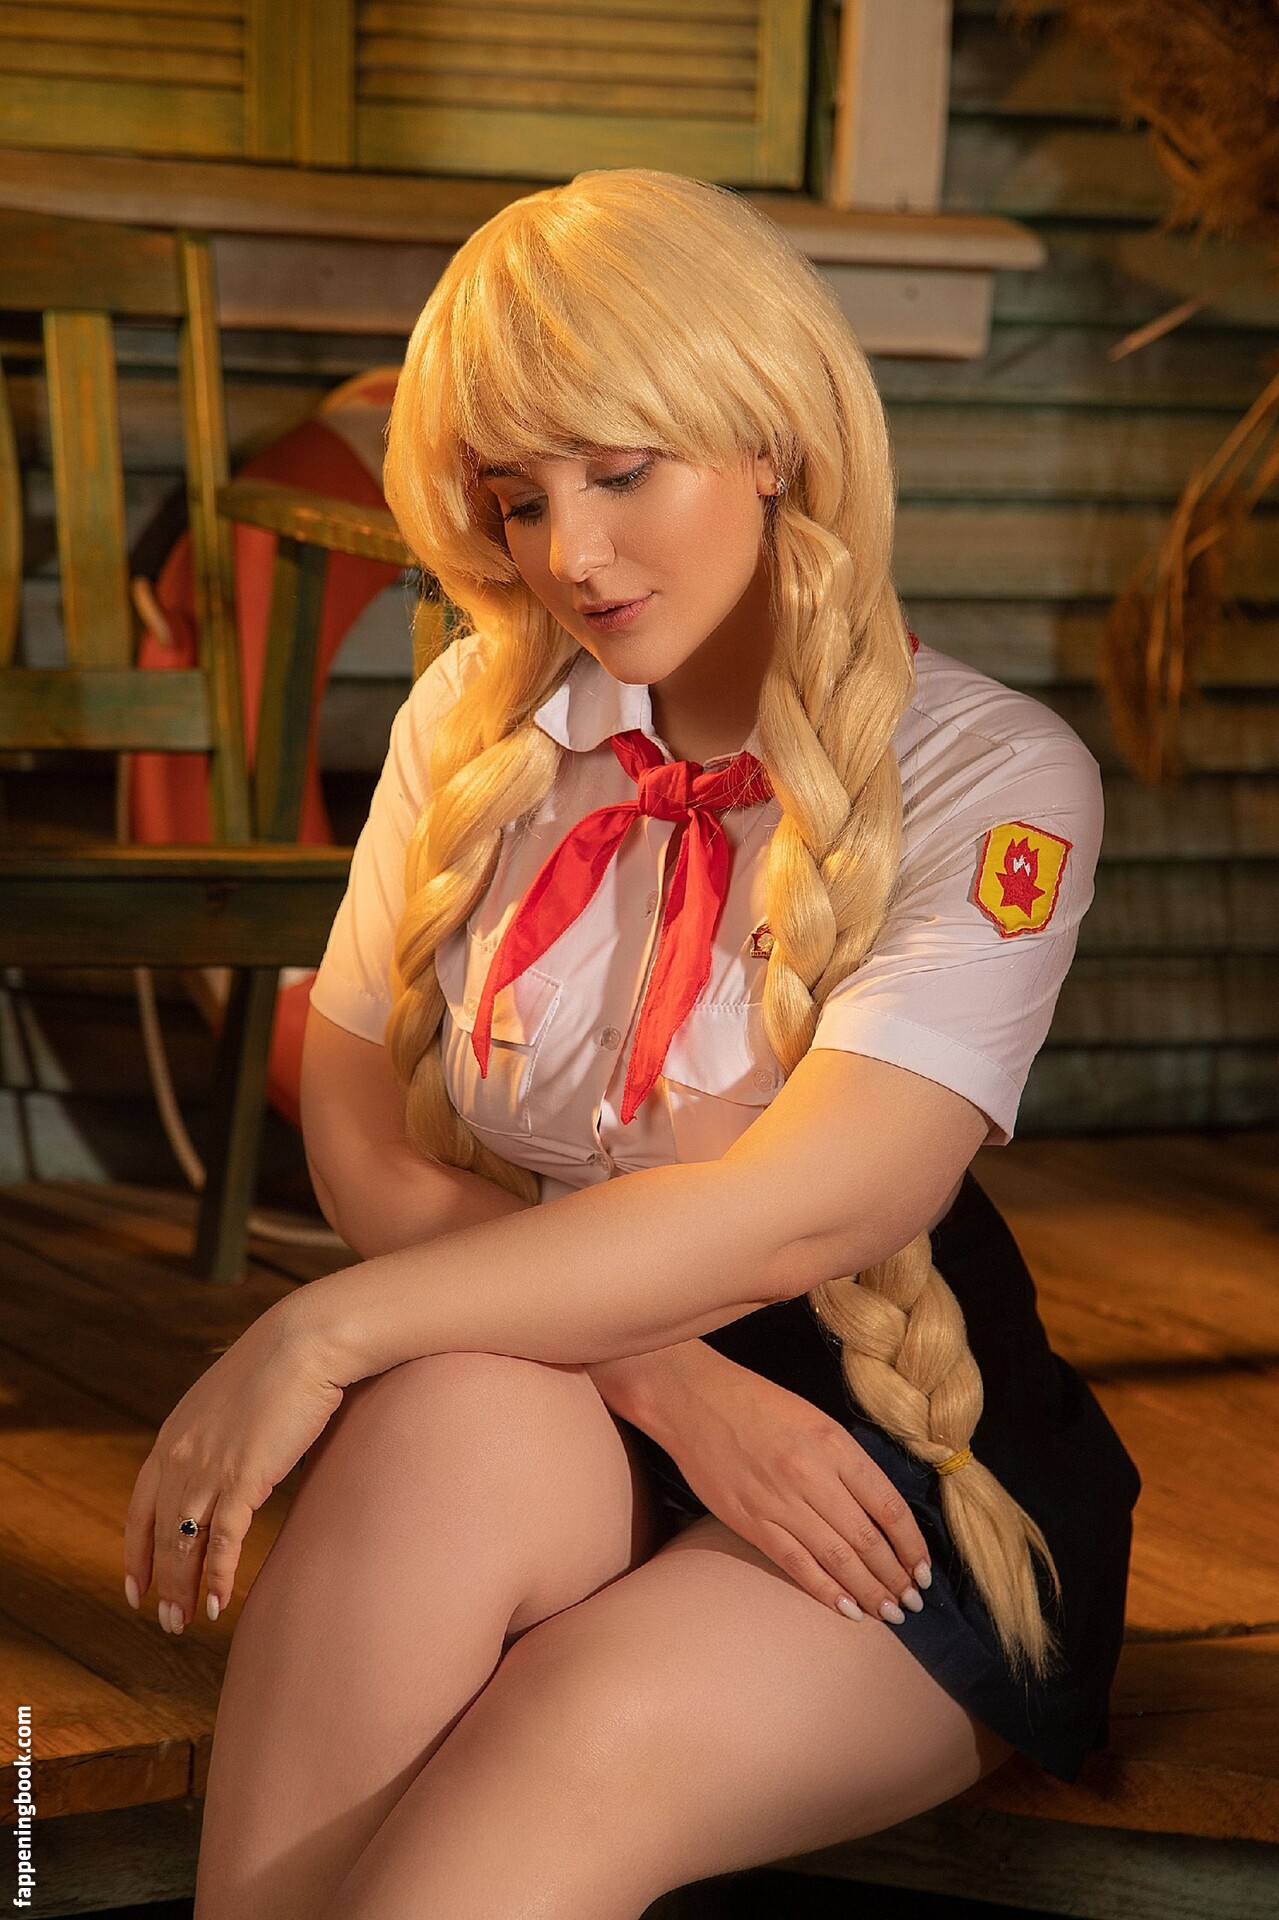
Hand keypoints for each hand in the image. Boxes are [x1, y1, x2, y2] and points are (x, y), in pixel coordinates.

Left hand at [123, 1297, 345, 1631]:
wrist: (309, 1338)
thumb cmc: (284, 1363)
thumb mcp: (234, 1401)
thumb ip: (220, 1435)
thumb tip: (232, 1461)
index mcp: (173, 1435)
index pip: (139, 1508)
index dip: (135, 1553)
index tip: (136, 1586)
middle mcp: (179, 1454)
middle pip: (159, 1535)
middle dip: (160, 1582)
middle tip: (164, 1621)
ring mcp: (208, 1467)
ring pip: (183, 1545)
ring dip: (182, 1590)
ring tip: (185, 1623)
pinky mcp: (242, 1477)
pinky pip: (221, 1542)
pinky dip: (215, 1578)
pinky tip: (216, 1604)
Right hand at [656, 1356, 931, 1622]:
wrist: (693, 1400)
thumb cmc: (757, 1403)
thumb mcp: (816, 1419)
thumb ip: (848, 1462)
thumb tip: (881, 1512)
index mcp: (835, 1445)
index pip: (889, 1507)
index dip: (912, 1546)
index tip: (923, 1570)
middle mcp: (813, 1477)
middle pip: (868, 1541)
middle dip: (895, 1578)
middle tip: (912, 1603)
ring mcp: (780, 1503)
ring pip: (838, 1560)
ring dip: (869, 1592)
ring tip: (889, 1612)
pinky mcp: (752, 1523)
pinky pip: (797, 1565)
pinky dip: (826, 1591)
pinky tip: (848, 1609)